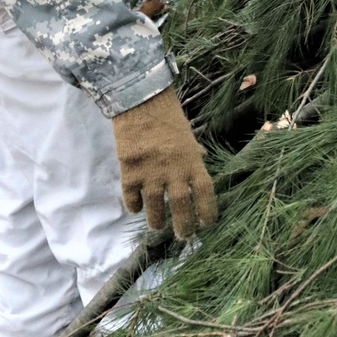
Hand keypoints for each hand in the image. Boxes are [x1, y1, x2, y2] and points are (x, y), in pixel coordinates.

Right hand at [112, 86, 217, 238]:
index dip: (207, 211)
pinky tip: (136, 208)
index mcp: (192, 161)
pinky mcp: (129, 170)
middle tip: (183, 236)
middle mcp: (173, 170)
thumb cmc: (168, 117)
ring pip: (154, 208)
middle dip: (183, 227)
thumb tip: (197, 171)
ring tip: (158, 226)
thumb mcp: (188, 137)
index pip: (204, 193)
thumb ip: (193, 157)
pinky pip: (131, 197)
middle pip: (180, 207)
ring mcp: (150, 172)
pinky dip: (134, 206)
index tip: (207, 224)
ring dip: (157, 221)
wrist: (140, 100)